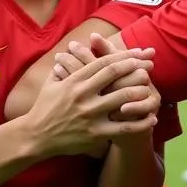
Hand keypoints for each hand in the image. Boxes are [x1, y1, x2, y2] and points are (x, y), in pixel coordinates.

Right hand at [24, 51, 159, 158]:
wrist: (34, 137)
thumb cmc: (44, 108)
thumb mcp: (51, 83)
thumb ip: (63, 66)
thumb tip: (70, 49)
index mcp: (74, 81)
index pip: (103, 63)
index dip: (123, 56)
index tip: (139, 53)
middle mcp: (83, 95)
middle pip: (115, 75)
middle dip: (135, 68)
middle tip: (150, 66)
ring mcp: (90, 114)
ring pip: (122, 98)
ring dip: (140, 91)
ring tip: (151, 88)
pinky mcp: (95, 133)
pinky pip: (123, 128)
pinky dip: (140, 123)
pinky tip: (152, 119)